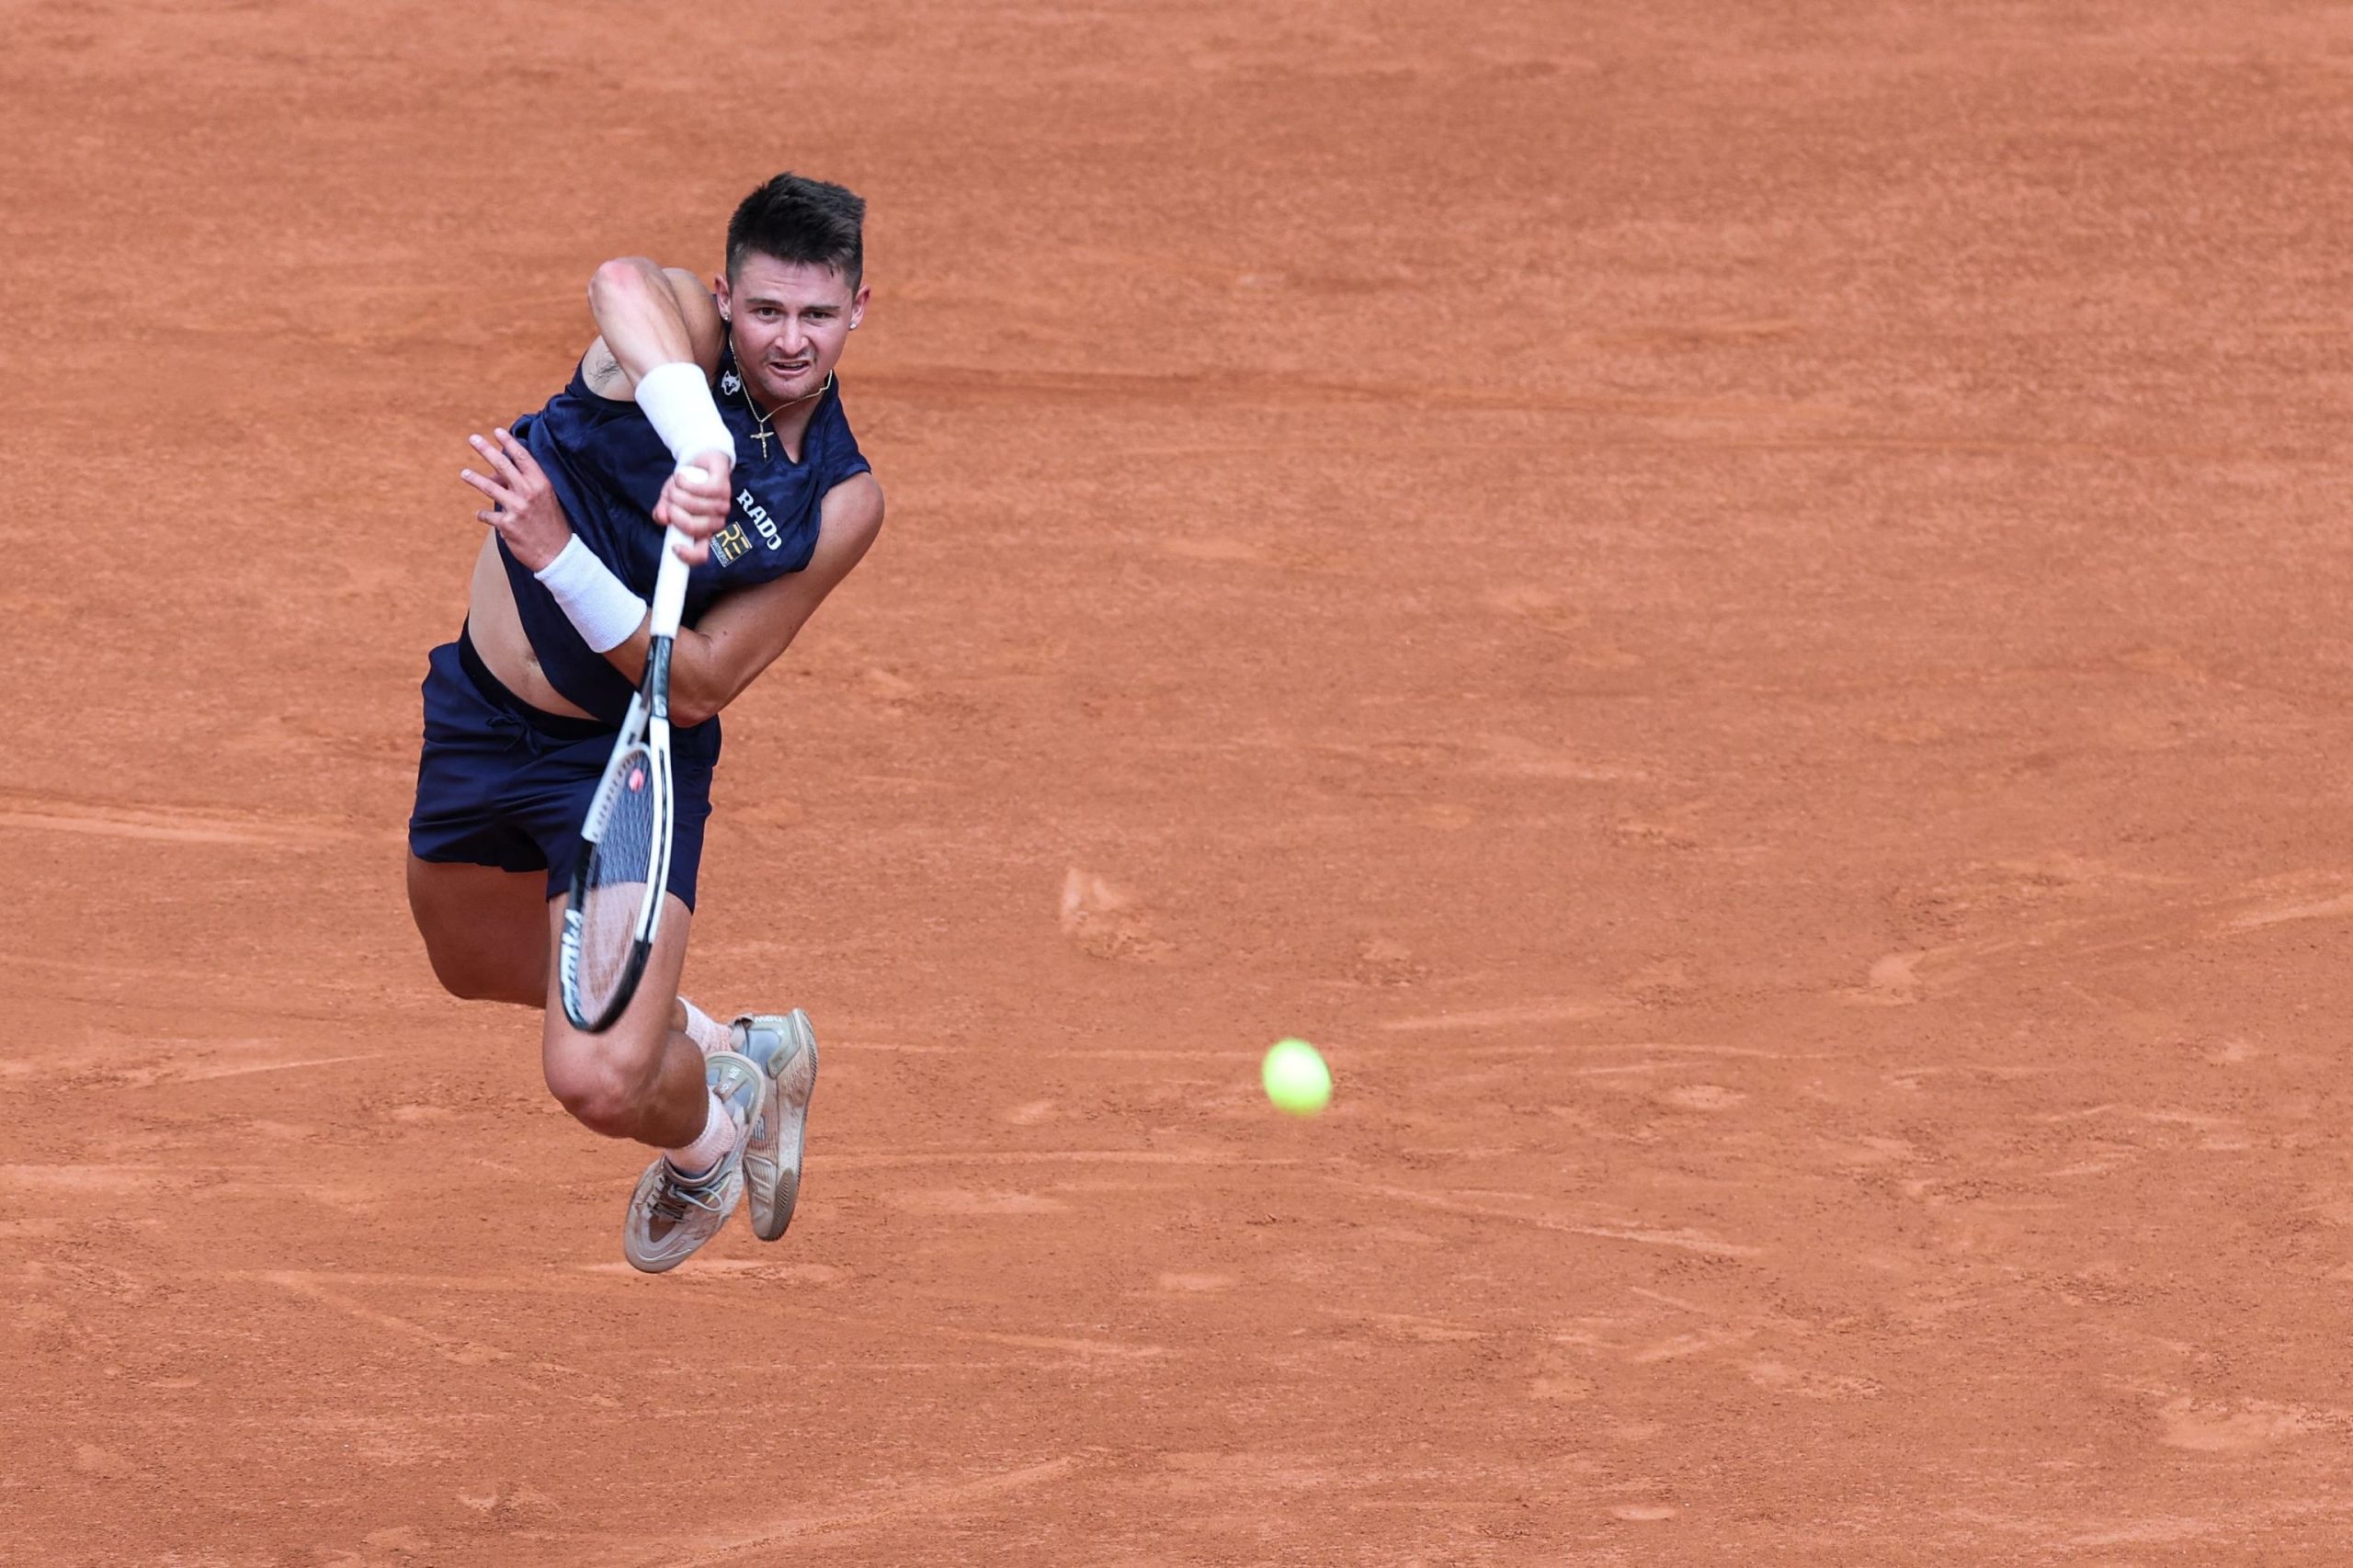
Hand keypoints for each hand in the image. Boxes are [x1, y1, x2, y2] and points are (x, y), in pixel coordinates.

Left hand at [461, 428, 572, 572]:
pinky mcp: (507, 525)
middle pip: (503, 465)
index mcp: (541, 483)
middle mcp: (529, 493)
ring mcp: (517, 508)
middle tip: (473, 438)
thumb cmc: (551, 524)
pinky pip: (489, 515)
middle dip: (486, 450)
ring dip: (475, 478)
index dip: (509, 443)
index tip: (497, 431)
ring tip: (464, 473)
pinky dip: (483, 515)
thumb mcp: (544, 499)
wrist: (558, 554)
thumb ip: (522, 485)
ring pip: (490, 488)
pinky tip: (482, 515)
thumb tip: (495, 476)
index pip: (523, 457)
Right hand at [653, 450, 733, 563]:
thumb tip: (661, 519)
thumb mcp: (668, 500)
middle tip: (670, 503)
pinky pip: (702, 490)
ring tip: (675, 487)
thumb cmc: (685, 487)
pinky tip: (681, 478)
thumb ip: (663, 511)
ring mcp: (721, 504)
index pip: (701, 553)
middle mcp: (715, 521)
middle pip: (696, 528)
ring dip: (679, 495)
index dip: (690, 556)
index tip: (674, 548)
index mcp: (703, 531)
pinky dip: (686, 483)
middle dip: (676, 514)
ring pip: (697, 507)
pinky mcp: (723, 486)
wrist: (698, 461)